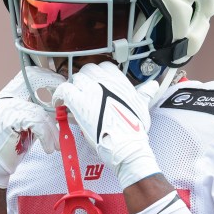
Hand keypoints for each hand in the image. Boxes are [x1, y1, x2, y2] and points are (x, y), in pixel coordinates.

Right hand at [0, 67, 64, 187]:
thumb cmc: (15, 142)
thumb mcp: (30, 121)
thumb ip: (41, 109)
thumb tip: (64, 103)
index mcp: (10, 92)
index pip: (31, 73)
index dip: (49, 76)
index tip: (63, 87)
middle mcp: (6, 95)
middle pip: (33, 78)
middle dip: (54, 86)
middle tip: (65, 105)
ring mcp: (5, 106)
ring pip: (39, 110)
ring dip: (52, 129)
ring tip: (58, 143)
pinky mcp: (8, 120)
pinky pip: (35, 122)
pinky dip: (46, 136)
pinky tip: (50, 148)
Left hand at [52, 62, 160, 188]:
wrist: (126, 145)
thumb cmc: (135, 130)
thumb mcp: (143, 106)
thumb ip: (145, 93)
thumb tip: (153, 85)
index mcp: (119, 81)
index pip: (104, 67)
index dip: (97, 76)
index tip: (95, 86)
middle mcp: (105, 81)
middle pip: (87, 71)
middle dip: (84, 81)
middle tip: (83, 95)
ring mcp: (91, 90)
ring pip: (75, 79)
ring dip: (73, 89)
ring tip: (72, 102)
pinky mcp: (78, 101)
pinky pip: (63, 90)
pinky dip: (59, 96)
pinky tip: (59, 104)